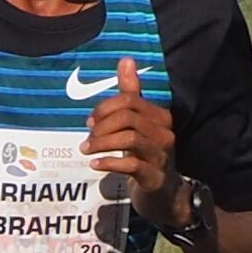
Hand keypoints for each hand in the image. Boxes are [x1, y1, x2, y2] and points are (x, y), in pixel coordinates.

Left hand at [83, 58, 177, 230]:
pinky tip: (95, 164)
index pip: (129, 100)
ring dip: (102, 144)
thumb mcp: (137, 123)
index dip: (105, 108)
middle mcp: (164, 133)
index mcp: (159, 116)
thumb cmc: (145, 153)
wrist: (162, 193)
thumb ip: (131, 93)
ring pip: (129, 139)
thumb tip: (126, 60)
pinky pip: (131, 164)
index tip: (90, 122)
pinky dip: (109, 163)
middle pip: (128, 117)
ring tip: (87, 150)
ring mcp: (161, 155)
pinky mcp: (155, 177)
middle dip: (102, 125)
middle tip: (87, 138)